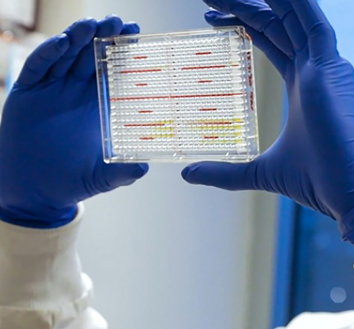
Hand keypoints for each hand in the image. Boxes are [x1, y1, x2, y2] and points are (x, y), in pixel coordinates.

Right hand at [0, 16, 148, 228]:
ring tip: (93, 24)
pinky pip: (38, 68)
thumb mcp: (102, 177)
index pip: (115, 73)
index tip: (137, 34)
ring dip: (78, 38)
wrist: (35, 190)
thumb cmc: (72, 180)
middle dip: (104, 37)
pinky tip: (62, 43)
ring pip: (66, 56)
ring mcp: (52, 90)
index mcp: (99, 106)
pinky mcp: (27, 93)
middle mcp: (77, 93)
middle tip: (118, 21)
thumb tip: (144, 167)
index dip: (125, 53)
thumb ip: (123, 172)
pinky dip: (48, 53)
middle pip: (92, 57)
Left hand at [182, 0, 353, 245]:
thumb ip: (226, 171)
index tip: (214, 17)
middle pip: (279, 25)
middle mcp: (316, 70)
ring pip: (294, 18)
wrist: (349, 193)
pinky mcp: (331, 68)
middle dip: (247, 7)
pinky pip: (311, 23)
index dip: (245, 25)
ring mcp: (325, 67)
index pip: (272, 42)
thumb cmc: (317, 181)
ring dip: (264, 1)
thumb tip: (189, 174)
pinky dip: (294, 4)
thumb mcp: (259, 171)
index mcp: (303, 85)